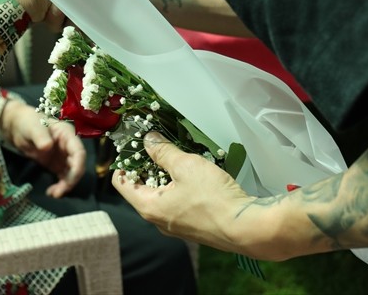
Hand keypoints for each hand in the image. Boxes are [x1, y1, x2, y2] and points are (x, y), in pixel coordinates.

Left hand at [0, 99, 84, 196]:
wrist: (18, 127)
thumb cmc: (27, 122)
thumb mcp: (33, 127)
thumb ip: (40, 136)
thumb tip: (47, 147)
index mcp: (67, 134)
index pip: (79, 152)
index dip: (78, 166)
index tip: (70, 179)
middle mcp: (68, 146)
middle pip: (77, 165)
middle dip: (71, 180)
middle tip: (59, 192)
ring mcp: (63, 156)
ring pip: (71, 173)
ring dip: (66, 185)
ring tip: (53, 194)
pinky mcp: (56, 164)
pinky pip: (63, 177)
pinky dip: (60, 185)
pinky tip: (52, 192)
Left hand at [112, 132, 255, 251]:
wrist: (245, 227)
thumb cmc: (212, 197)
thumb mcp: (185, 165)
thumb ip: (163, 151)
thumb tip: (148, 140)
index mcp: (148, 207)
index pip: (121, 182)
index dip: (124, 161)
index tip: (133, 145)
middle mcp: (158, 220)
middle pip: (140, 188)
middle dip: (147, 166)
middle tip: (157, 145)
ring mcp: (176, 226)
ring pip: (161, 195)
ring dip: (165, 175)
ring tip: (177, 156)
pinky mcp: (193, 226)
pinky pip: (177, 203)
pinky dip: (179, 187)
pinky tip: (193, 174)